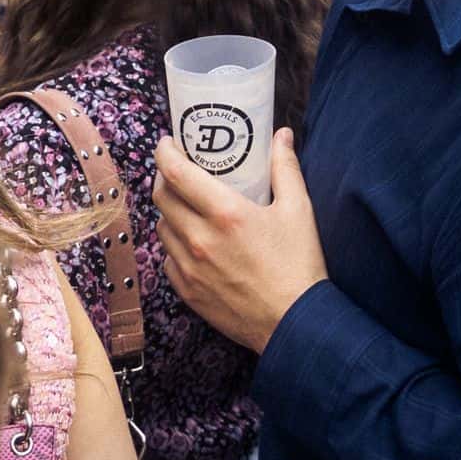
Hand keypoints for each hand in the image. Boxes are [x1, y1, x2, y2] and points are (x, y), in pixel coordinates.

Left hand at [153, 128, 326, 351]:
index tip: (168, 142)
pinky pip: (168, 258)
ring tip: (187, 206)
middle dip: (165, 177)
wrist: (294, 324)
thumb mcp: (298, 210)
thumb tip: (282, 135)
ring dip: (170, 211)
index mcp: (225, 213)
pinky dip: (174, 244)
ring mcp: (190, 267)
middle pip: (161, 197)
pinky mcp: (187, 291)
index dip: (165, 151)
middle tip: (179, 171)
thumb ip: (285, 168)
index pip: (176, 172)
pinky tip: (193, 242)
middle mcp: (199, 238)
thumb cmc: (298, 266)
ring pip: (161, 227)